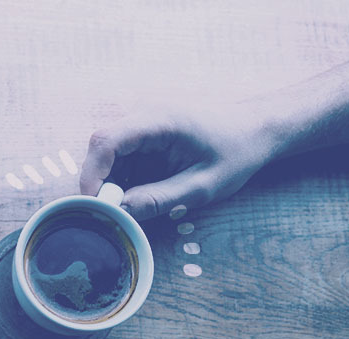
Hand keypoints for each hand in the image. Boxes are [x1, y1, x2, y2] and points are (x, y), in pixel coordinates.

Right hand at [79, 101, 280, 221]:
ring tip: (137, 204)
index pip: (106, 142)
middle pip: (101, 148)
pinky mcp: (146, 135)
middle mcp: (145, 117)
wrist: (256, 130)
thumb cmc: (236, 154)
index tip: (95, 205)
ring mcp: (144, 124)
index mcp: (159, 122)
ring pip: (108, 155)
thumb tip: (120, 212)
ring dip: (113, 183)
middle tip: (115, 212)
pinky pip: (122, 158)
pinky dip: (124, 179)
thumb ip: (159, 199)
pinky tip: (143, 193)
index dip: (92, 175)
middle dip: (101, 183)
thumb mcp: (201, 186)